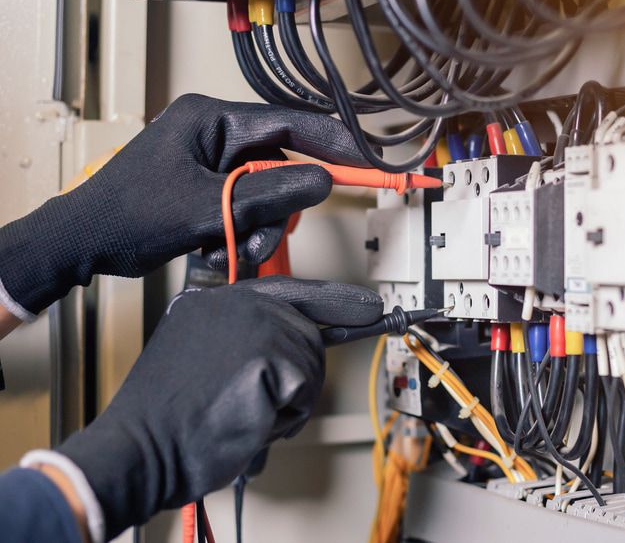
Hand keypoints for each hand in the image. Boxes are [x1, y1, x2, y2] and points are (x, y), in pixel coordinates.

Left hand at [0, 94, 367, 318]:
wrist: (82, 245)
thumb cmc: (127, 216)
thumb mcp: (206, 208)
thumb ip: (269, 194)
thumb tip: (322, 182)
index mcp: (210, 118)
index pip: (288, 122)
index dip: (331, 143)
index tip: (365, 162)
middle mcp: (214, 133)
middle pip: (279, 165)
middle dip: (275, 208)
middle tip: (261, 234)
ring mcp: (211, 162)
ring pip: (266, 194)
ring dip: (256, 229)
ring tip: (229, 249)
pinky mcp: (209, 188)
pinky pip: (247, 208)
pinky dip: (241, 234)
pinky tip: (216, 249)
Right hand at [55, 276, 382, 538]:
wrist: (141, 449)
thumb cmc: (169, 422)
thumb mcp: (204, 362)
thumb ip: (247, 343)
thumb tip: (304, 342)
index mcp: (211, 300)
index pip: (287, 291)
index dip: (332, 301)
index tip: (367, 306)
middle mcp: (232, 301)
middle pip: (306, 331)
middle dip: (297, 376)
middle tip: (260, 405)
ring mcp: (251, 321)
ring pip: (310, 361)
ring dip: (287, 401)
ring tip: (241, 412)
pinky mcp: (266, 350)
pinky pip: (306, 387)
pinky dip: (285, 414)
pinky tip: (249, 418)